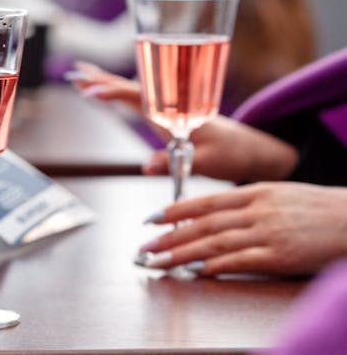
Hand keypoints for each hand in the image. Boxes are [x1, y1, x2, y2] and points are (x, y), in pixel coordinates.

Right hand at [69, 61, 296, 182]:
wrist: (253, 149)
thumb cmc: (234, 154)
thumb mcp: (207, 162)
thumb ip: (176, 162)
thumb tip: (145, 166)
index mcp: (175, 113)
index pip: (137, 96)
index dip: (111, 92)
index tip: (88, 90)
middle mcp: (169, 106)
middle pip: (129, 87)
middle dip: (101, 79)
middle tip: (73, 72)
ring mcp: (169, 110)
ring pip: (133, 91)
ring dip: (108, 82)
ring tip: (83, 76)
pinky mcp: (171, 116)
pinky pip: (141, 99)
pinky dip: (120, 92)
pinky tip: (110, 91)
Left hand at [136, 183, 346, 275]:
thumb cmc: (320, 209)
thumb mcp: (281, 195)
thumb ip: (249, 203)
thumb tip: (214, 216)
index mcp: (255, 192)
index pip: (204, 202)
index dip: (173, 210)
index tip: (150, 219)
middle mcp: (257, 210)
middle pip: (202, 224)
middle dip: (168, 237)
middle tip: (144, 247)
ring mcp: (268, 232)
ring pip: (213, 243)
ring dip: (181, 254)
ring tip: (158, 263)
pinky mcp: (281, 255)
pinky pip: (239, 261)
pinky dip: (213, 266)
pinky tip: (194, 272)